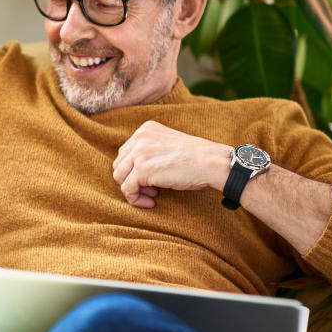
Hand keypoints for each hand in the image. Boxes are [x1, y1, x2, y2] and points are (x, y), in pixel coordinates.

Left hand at [112, 121, 231, 207]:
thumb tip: (131, 171)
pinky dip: (135, 199)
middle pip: (119, 164)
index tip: (149, 180)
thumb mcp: (168, 144)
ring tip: (152, 195)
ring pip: (119, 177)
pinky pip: (127, 189)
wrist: (211, 162)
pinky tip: (151, 203)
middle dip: (131, 180)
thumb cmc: (195, 157)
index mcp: (145, 129)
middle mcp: (139, 137)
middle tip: (151, 189)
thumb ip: (149, 150)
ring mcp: (139, 152)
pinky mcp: (142, 169)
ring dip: (133, 190)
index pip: (125, 152)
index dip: (133, 170)